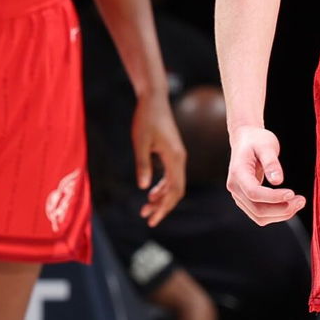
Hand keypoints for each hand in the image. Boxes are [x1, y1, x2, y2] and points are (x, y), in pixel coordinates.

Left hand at [132, 90, 185, 226]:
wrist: (153, 100)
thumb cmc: (145, 119)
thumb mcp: (140, 142)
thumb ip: (143, 164)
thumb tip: (144, 188)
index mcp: (175, 158)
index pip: (174, 190)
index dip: (164, 207)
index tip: (151, 219)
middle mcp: (180, 159)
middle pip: (176, 191)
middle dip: (163, 207)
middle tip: (147, 218)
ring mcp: (177, 156)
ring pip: (174, 185)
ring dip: (162, 198)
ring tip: (146, 208)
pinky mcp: (172, 153)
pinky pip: (171, 176)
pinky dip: (163, 187)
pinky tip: (151, 193)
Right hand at [226, 125, 305, 225]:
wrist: (246, 140)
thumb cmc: (256, 140)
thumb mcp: (266, 145)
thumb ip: (271, 162)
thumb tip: (278, 181)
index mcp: (238, 173)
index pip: (254, 193)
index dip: (273, 197)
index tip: (292, 193)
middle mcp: (235, 188)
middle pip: (257, 210)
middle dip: (281, 209)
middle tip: (301, 200)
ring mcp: (239, 196)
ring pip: (259, 217)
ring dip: (281, 214)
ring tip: (299, 202)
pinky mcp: (246, 200)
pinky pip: (261, 215)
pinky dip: (277, 213)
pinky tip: (290, 204)